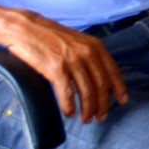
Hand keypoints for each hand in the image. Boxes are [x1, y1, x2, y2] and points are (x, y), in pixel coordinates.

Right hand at [0, 9, 127, 122]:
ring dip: (88, 109)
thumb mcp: (78, 42)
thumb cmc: (51, 36)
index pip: (113, 71)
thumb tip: (99, 77)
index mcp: (95, 46)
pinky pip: (68, 93)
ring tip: (86, 119)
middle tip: (101, 117)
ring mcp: (73, 61)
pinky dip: (70, 106)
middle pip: (101, 85)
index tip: (123, 102)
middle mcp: (88, 53)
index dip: (119, 88)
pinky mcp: (56, 69)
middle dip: (103, 105)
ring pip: (87, 92)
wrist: (26, 29)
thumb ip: (90, 56)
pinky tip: (69, 113)